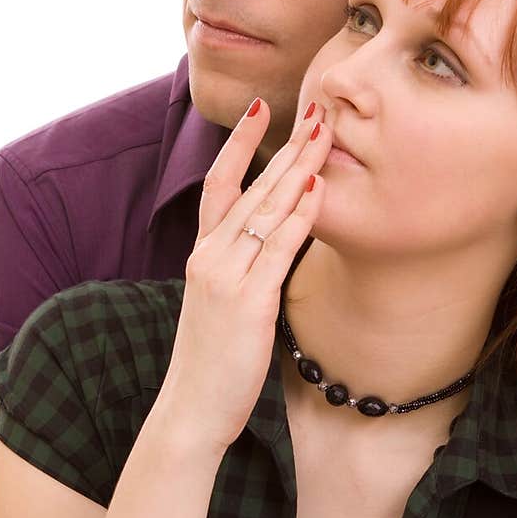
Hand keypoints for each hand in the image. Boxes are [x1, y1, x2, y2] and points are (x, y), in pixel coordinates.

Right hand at [157, 99, 330, 453]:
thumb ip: (239, 268)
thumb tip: (271, 241)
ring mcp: (226, 277)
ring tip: (325, 135)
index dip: (239, 143)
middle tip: (315, 110)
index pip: (219, 183)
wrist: (191, 410)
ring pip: (266, 209)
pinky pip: (278, 248)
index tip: (261, 107)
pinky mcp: (247, 301)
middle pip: (250, 186)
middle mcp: (210, 257)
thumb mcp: (220, 302)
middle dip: (285, 145)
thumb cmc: (213, 360)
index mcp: (203, 254)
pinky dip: (299, 215)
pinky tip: (317, 189)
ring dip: (298, 168)